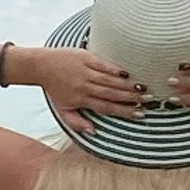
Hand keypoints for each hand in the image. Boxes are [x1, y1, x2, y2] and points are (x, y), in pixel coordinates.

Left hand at [30, 46, 145, 134]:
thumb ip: (77, 122)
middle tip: (148, 100)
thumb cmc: (54, 89)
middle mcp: (85, 86)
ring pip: (110, 80)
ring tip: (143, 88)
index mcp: (81, 100)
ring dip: (127, 84)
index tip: (139, 114)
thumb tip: (93, 131)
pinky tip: (126, 73)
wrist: (42, 66)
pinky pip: (103, 64)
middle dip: (131, 98)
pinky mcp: (86, 57)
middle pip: (112, 94)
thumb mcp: (62, 110)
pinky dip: (115, 69)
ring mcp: (86, 71)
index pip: (106, 107)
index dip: (123, 111)